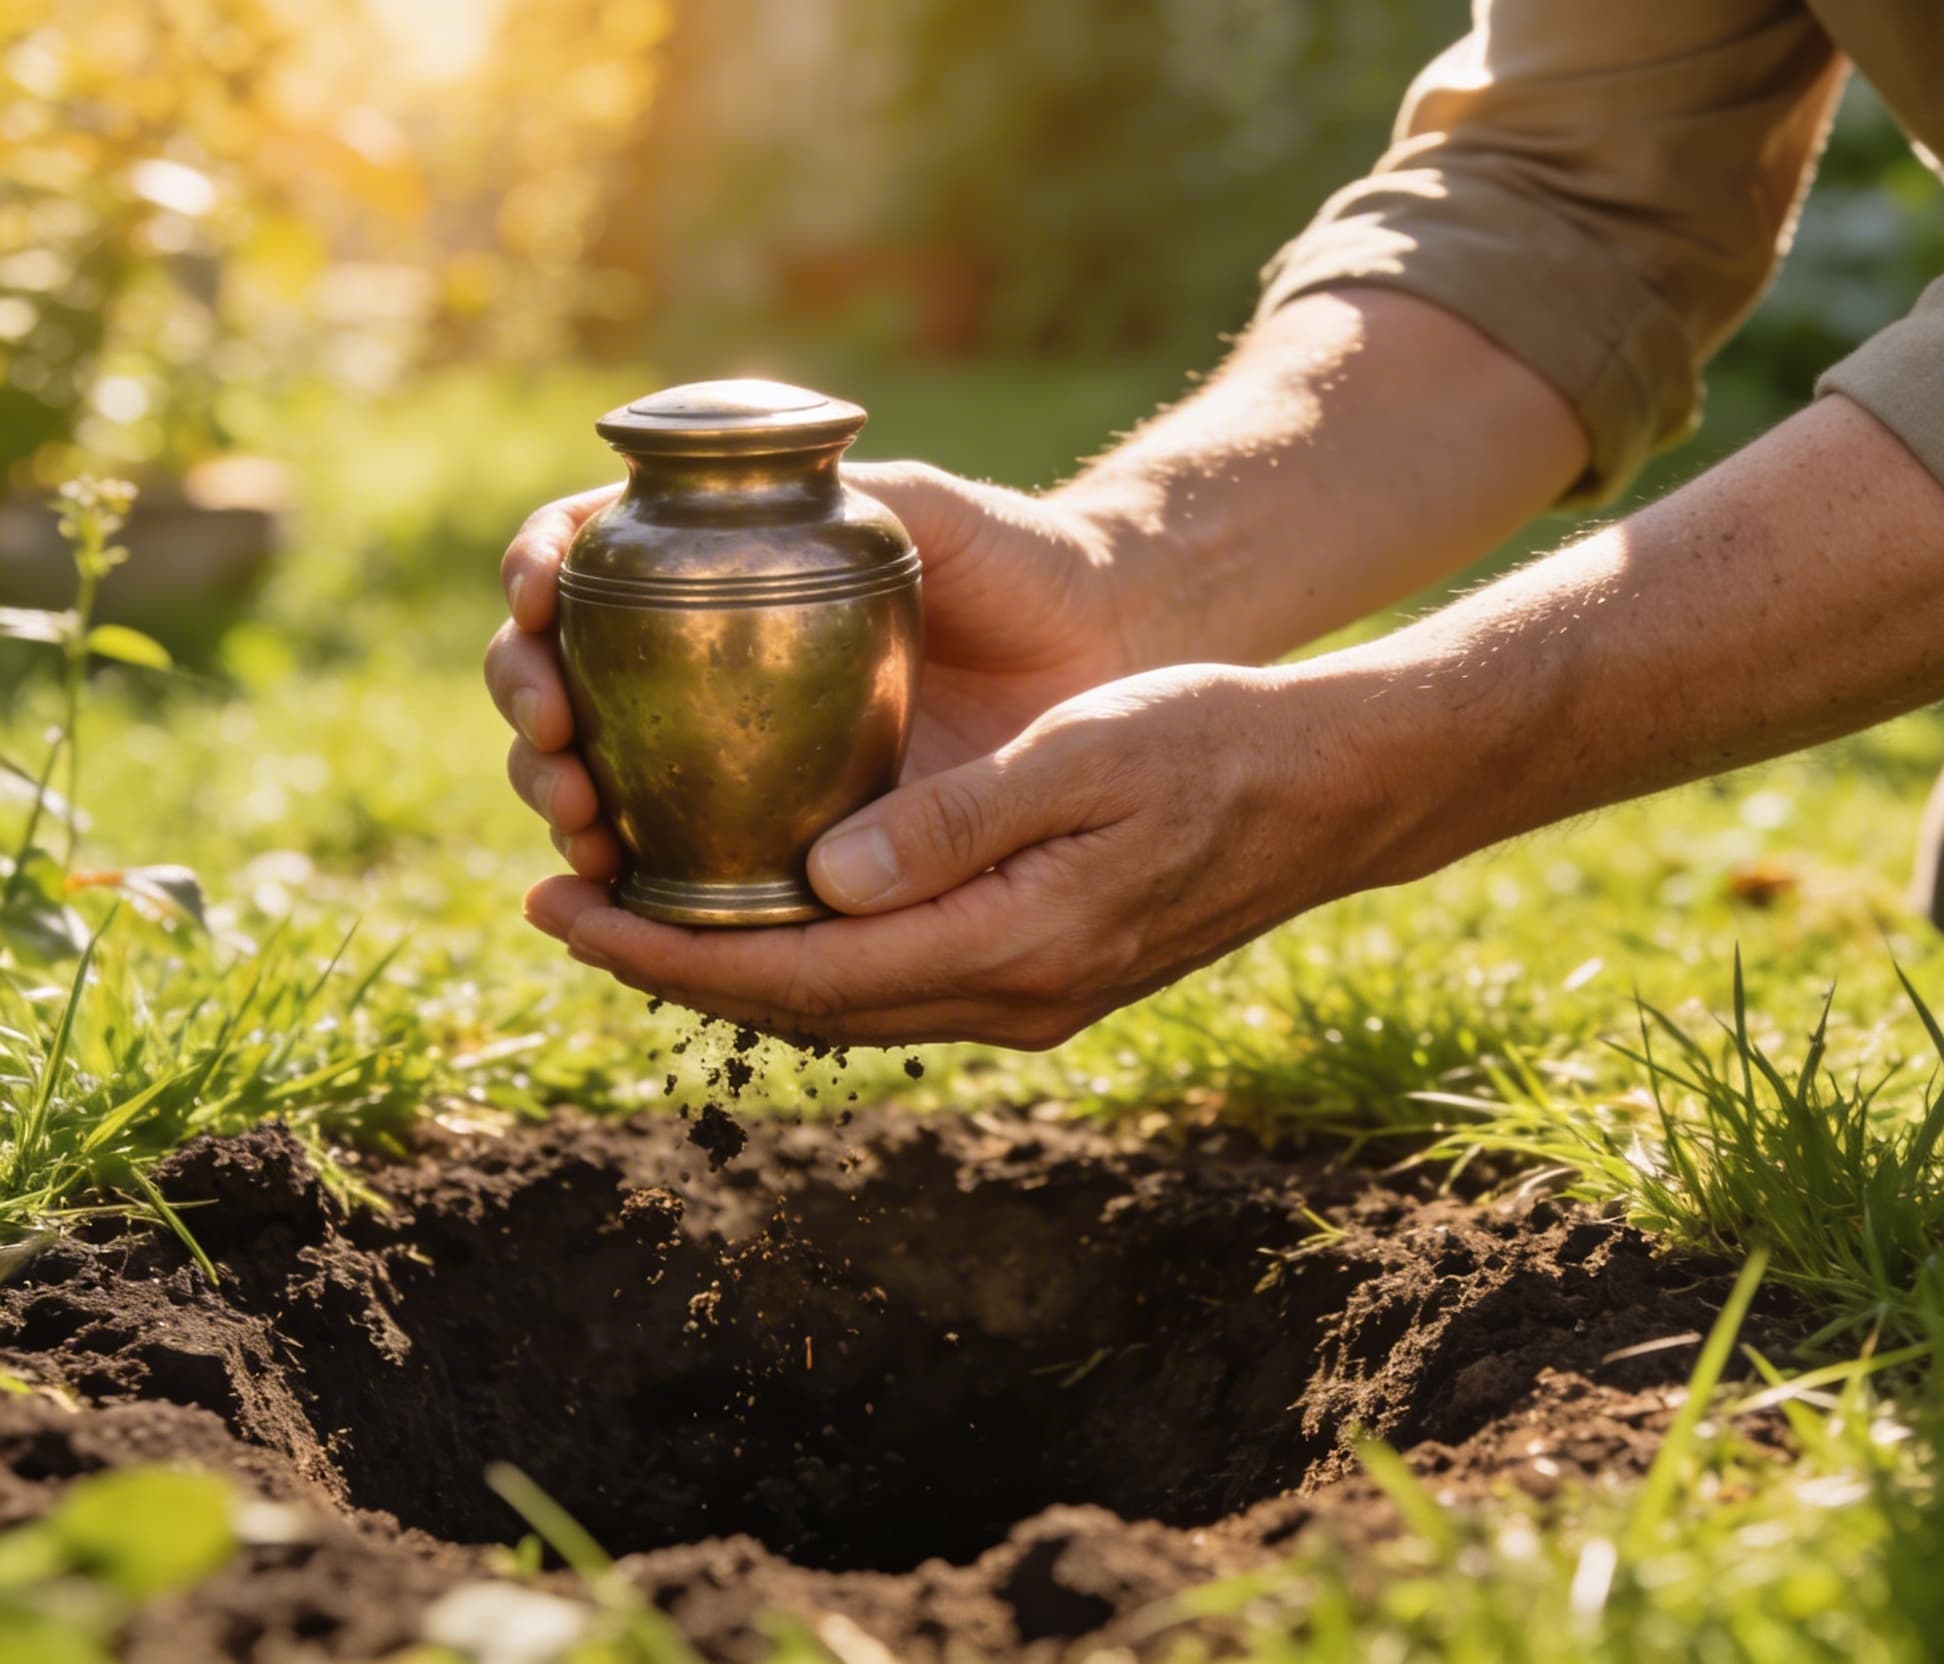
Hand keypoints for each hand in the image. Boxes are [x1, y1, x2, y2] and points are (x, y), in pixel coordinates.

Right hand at [482, 464, 1136, 879]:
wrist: (1100, 660)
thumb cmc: (1019, 563)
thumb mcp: (929, 507)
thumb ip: (844, 489)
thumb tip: (729, 498)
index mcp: (707, 567)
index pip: (578, 556)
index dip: (535, 571)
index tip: (539, 597)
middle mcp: (695, 665)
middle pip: (557, 678)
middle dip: (529, 707)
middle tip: (556, 734)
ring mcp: (726, 756)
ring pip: (597, 780)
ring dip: (559, 801)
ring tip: (583, 826)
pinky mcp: (778, 841)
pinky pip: (678, 868)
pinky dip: (630, 887)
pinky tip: (617, 899)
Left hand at [519, 663, 1394, 1048]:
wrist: (1327, 792)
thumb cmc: (1212, 747)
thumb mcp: (1085, 761)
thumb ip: (956, 825)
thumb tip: (819, 881)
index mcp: (1012, 950)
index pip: (799, 976)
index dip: (667, 952)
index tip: (565, 906)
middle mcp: (1011, 997)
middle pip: (802, 1005)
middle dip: (672, 964)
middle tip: (560, 902)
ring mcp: (1029, 994)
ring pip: (843, 998)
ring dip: (732, 963)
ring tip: (631, 907)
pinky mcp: (1042, 969)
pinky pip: (892, 977)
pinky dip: (808, 951)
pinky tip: (764, 901)